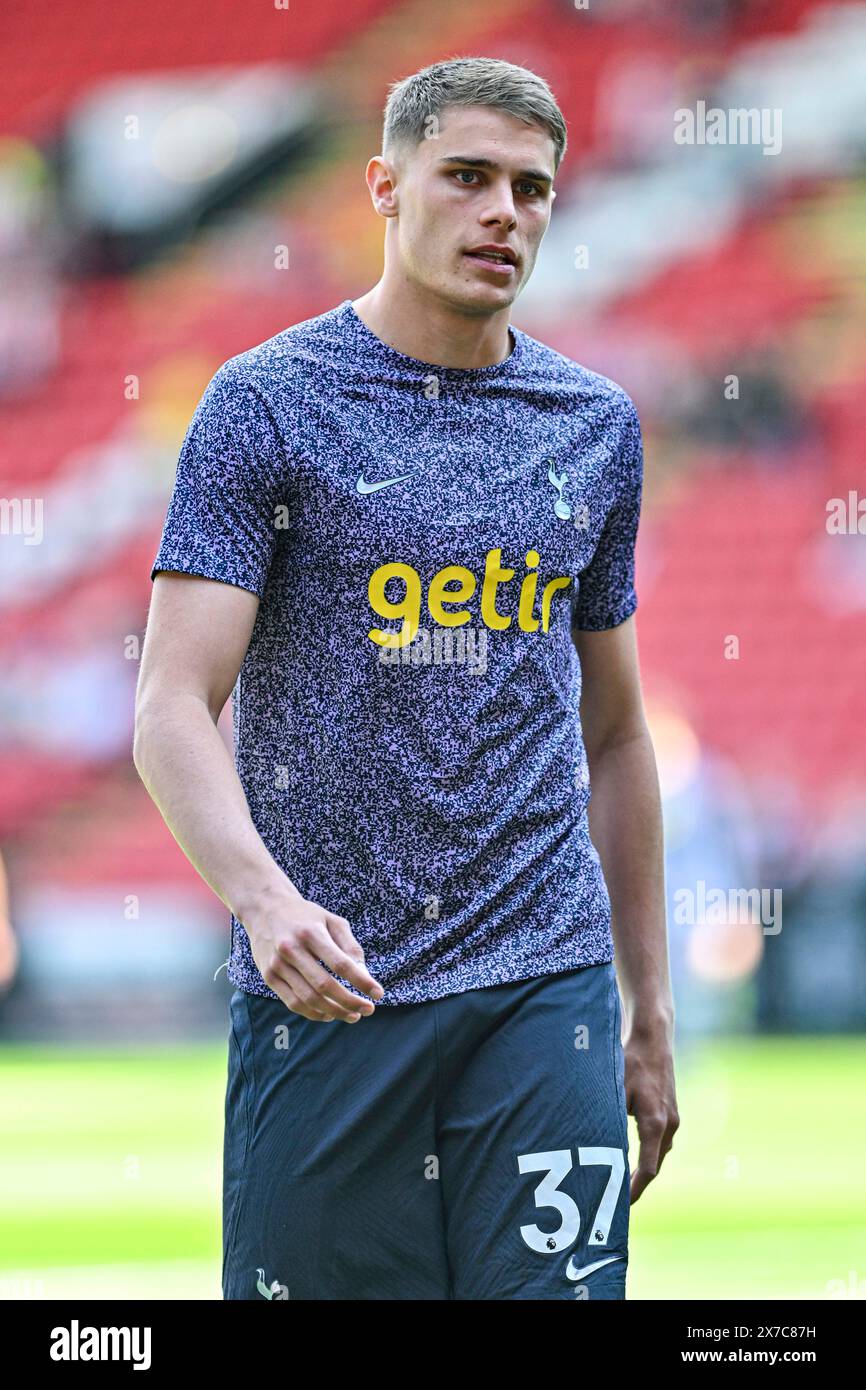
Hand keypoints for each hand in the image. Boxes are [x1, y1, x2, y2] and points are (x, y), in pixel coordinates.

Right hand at [243, 884, 383, 1021]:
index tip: (379, 994)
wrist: (264, 908)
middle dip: (350, 1002)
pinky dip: (314, 1013)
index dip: (362, 982)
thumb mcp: (331, 920)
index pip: (341, 963)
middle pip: (324, 985)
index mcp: (311, 932)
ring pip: (308, 999)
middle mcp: (291, 949)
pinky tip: (330, 1014)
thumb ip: (349, 945)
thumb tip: (365, 975)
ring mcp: (277, 964)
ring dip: (334, 1012)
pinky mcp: (269, 976)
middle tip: (368, 1010)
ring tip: (353, 1015)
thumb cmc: (305, 916)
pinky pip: (293, 1003)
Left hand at [623, 1015, 678, 1202]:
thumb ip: (611, 1119)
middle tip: (617, 1199)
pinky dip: (648, 1152)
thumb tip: (600, 1146)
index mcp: (655, 1123)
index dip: (635, 1189)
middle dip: (638, 1183)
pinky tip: (632, 1155)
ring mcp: (673, 1118)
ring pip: (658, 1153)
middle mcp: (668, 1124)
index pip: (648, 1169)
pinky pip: (660, 1141)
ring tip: (622, 1181)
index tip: (622, 1204)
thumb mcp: (615, 1090)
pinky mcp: (670, 1111)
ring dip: (644, 1168)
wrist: (653, 1038)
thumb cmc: (630, 1061)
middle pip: (654, 1165)